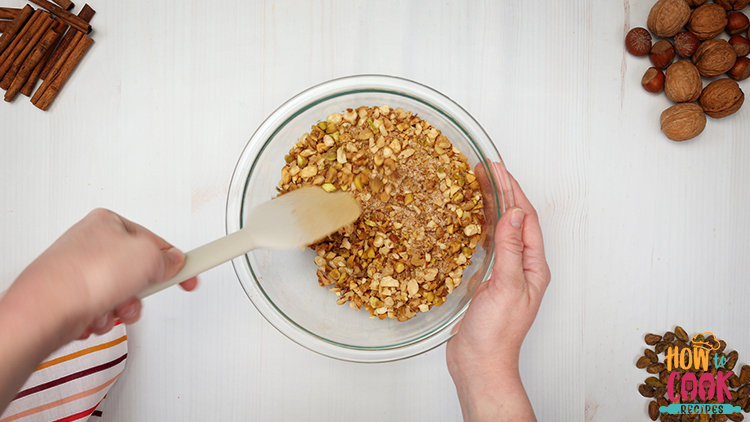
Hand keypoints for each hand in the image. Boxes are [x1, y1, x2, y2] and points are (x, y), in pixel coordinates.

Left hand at [8, 208, 197, 340]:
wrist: (46, 310)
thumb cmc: (84, 275)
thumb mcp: (146, 256)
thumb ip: (168, 258)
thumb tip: (175, 263)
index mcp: (109, 223)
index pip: (156, 240)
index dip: (179, 257)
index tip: (197, 266)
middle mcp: (93, 244)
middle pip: (140, 270)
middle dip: (143, 289)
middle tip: (140, 290)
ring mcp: (82, 272)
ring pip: (124, 294)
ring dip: (125, 305)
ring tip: (113, 304)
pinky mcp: (74, 297)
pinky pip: (105, 308)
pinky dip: (105, 316)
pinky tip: (96, 313)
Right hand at [446, 163, 550, 421]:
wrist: (479, 364)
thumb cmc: (496, 332)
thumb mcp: (505, 286)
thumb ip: (510, 248)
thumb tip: (513, 213)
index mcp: (534, 267)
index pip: (526, 219)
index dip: (513, 191)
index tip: (498, 169)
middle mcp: (523, 267)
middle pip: (516, 221)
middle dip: (504, 193)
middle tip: (487, 168)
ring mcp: (506, 274)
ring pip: (502, 231)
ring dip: (492, 207)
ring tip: (479, 184)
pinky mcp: (488, 282)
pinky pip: (488, 246)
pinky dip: (481, 227)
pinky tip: (471, 219)